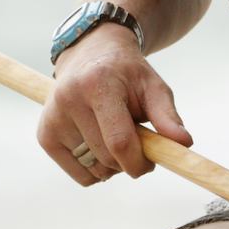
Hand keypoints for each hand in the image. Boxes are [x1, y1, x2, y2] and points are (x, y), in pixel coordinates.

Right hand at [37, 23, 190, 186]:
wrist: (90, 54)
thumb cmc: (127, 74)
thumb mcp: (153, 86)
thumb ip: (167, 116)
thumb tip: (183, 143)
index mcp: (97, 85)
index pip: (119, 141)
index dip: (139, 162)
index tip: (150, 163)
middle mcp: (68, 100)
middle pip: (108, 158)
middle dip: (129, 162)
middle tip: (138, 144)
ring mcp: (53, 118)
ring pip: (95, 169)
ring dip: (113, 166)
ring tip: (116, 138)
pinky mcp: (45, 135)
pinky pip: (79, 175)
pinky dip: (96, 170)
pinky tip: (100, 147)